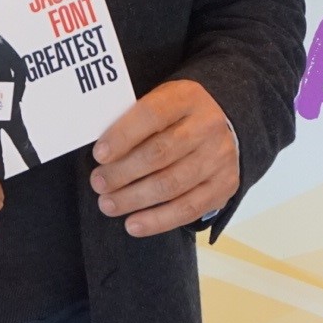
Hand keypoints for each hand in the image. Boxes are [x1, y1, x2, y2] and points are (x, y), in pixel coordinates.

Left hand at [90, 79, 237, 236]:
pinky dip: (157, 220)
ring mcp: (219, 157)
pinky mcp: (224, 186)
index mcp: (186, 98)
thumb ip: (134, 121)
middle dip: (122, 172)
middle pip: (159, 153)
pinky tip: (133, 224)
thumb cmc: (177, 117)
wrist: (224, 126)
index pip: (151, 115)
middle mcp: (208, 126)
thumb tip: (102, 154)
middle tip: (98, 183)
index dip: (122, 136)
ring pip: (171, 184)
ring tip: (108, 204)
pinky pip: (188, 209)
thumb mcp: (159, 103)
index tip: (99, 155)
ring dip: (134, 199)